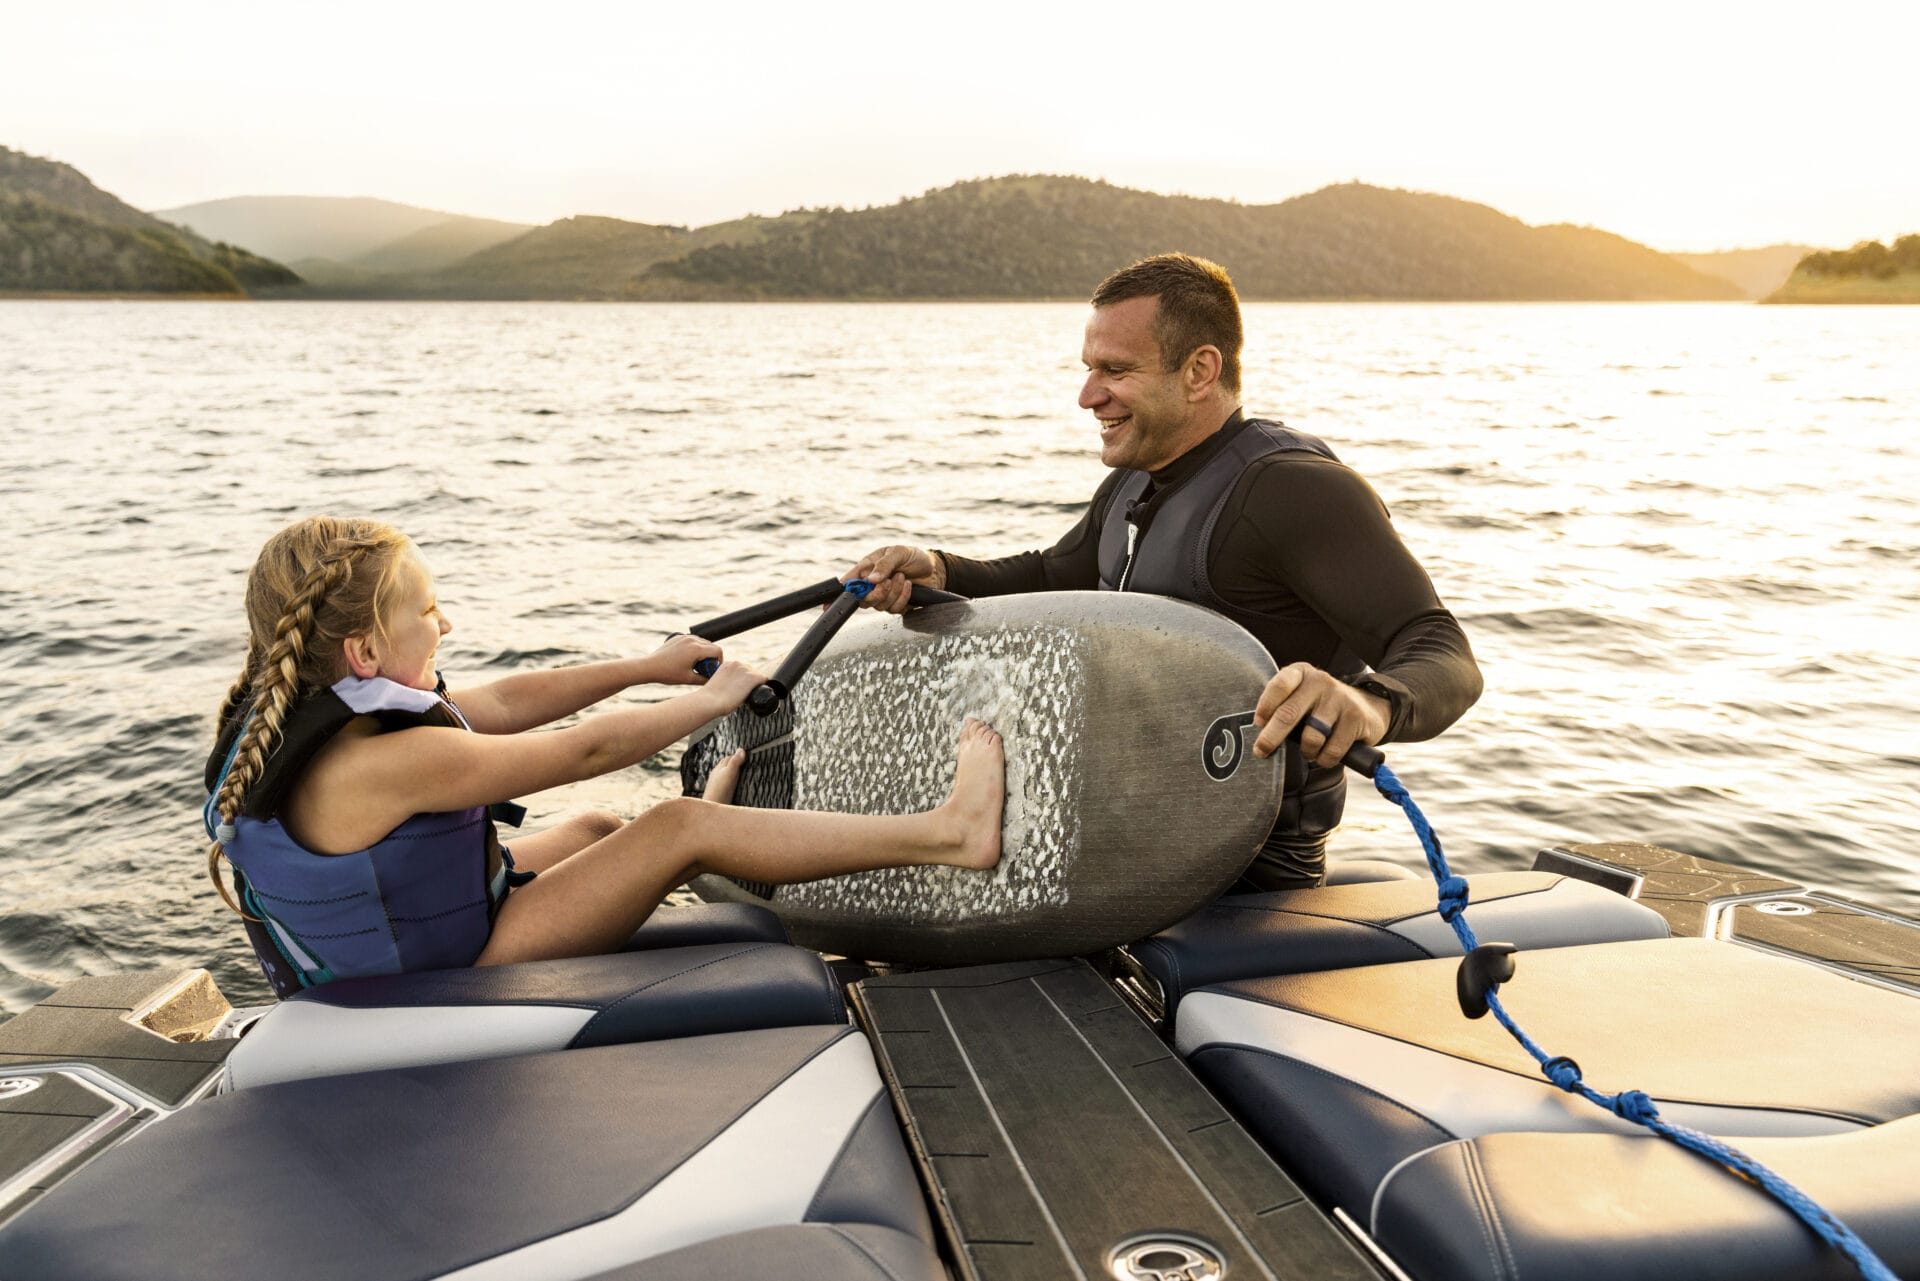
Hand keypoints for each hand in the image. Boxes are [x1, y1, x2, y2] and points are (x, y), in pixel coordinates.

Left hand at [648, 634, 722, 684]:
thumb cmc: (668, 673)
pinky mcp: (678, 637)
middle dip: (711, 657)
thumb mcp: (689, 679)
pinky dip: (694, 648)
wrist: (649, 666)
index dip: (719, 661)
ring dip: (703, 652)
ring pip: (703, 642)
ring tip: (695, 664)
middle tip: (704, 669)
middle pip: (711, 646)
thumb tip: (715, 680)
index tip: (714, 669)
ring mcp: (684, 637)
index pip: (717, 651)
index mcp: (696, 649)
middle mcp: (692, 639)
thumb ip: (705, 679)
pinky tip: (687, 659)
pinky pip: (693, 640)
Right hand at [698, 660, 766, 711]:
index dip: (742, 680)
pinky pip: (764, 680)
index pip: (742, 670)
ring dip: (755, 685)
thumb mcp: (719, 684)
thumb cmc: (710, 698)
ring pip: (757, 676)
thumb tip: (735, 688)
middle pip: (751, 672)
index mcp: (728, 664)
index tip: (739, 688)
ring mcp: (746, 669)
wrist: (710, 701)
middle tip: (743, 693)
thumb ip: (727, 681)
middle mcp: (737, 663)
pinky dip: (763, 687)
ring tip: (747, 695)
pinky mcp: (753, 677)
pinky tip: (757, 693)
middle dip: (749, 682)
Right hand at [842, 544, 943, 613]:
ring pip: (878, 605)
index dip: (836, 595)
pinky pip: (893, 608)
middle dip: (876, 592)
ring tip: (902, 576)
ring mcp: (883, 597)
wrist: (934, 568)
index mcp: (865, 570)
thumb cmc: (912, 556)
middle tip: (889, 580)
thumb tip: (871, 580)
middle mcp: (871, 585)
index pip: (846, 584)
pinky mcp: (895, 605)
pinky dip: (902, 597)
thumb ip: (884, 565)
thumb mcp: (898, 553)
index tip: (827, 604)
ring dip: (893, 592)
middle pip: (861, 600)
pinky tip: (909, 586)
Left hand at [1251, 663, 1389, 767]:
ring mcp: (1339, 699)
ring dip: (1306, 752)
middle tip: (1261, 751)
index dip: (1265, 706)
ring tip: (1309, 751)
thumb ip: (1283, 706)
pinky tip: (1326, 755)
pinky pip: (1331, 750)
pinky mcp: (1355, 718)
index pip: (1279, 685)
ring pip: (1311, 737)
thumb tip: (1260, 735)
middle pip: (1288, 714)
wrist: (1368, 708)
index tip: (1258, 724)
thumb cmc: (1323, 707)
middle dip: (1271, 737)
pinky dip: (1324, 759)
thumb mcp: (1302, 696)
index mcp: (1301, 673)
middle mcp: (1320, 681)